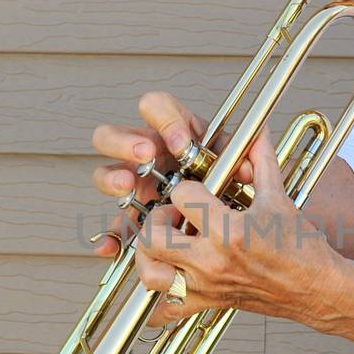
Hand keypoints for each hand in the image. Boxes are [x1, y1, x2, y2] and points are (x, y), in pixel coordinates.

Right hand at [90, 91, 253, 255]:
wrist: (236, 225)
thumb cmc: (233, 185)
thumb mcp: (242, 167)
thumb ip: (248, 159)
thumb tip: (248, 162)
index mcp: (171, 133)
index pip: (156, 107)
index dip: (165, 121)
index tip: (182, 144)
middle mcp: (145, 156)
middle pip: (111, 135)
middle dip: (124, 142)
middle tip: (146, 155)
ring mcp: (134, 186)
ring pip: (105, 175)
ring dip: (112, 178)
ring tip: (128, 187)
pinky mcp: (134, 218)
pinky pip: (115, 227)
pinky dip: (111, 237)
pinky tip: (110, 245)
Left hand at [132, 121, 340, 328]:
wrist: (316, 288)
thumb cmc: (301, 247)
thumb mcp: (280, 198)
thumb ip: (263, 160)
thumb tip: (258, 131)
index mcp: (229, 231)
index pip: (182, 195)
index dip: (186, 186)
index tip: (198, 191)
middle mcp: (212, 261)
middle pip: (152, 237)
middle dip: (156, 219)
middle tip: (173, 215)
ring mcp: (207, 285)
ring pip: (150, 273)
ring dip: (149, 255)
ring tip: (165, 243)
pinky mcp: (208, 303)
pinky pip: (165, 311)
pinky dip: (157, 299)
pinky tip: (167, 279)